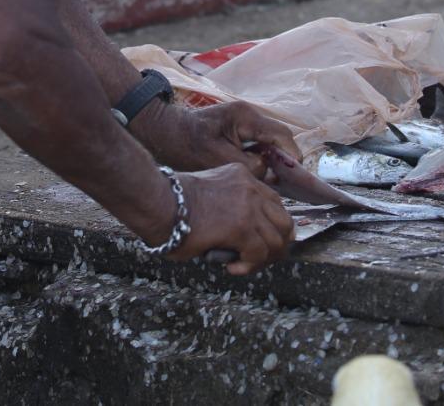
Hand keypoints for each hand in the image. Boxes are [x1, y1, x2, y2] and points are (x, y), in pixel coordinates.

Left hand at [134, 100, 302, 176]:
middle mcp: (248, 115)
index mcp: (246, 117)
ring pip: (269, 142)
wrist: (162, 132)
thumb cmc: (184, 144)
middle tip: (284, 183)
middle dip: (283, 160)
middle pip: (278, 138)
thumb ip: (248, 165)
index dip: (292, 156)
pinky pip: (256, 144)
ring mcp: (243, 121)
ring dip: (271, 160)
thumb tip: (267, 170)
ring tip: (270, 181)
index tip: (296, 177)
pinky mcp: (236, 130)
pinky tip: (256, 175)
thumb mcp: (217, 158)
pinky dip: (259, 158)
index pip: (282, 135)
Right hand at [154, 164, 292, 275]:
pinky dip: (249, 266)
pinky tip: (232, 267)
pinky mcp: (242, 226)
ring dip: (263, 259)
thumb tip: (242, 239)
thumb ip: (231, 208)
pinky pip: (260, 253)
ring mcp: (249, 206)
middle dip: (276, 245)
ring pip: (277, 240)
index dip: (270, 228)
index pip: (275, 204)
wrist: (159, 203)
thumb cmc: (173, 204)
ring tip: (244, 265)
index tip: (257, 243)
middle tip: (258, 259)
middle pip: (284, 222)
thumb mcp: (211, 196)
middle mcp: (250, 188)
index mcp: (242, 177)